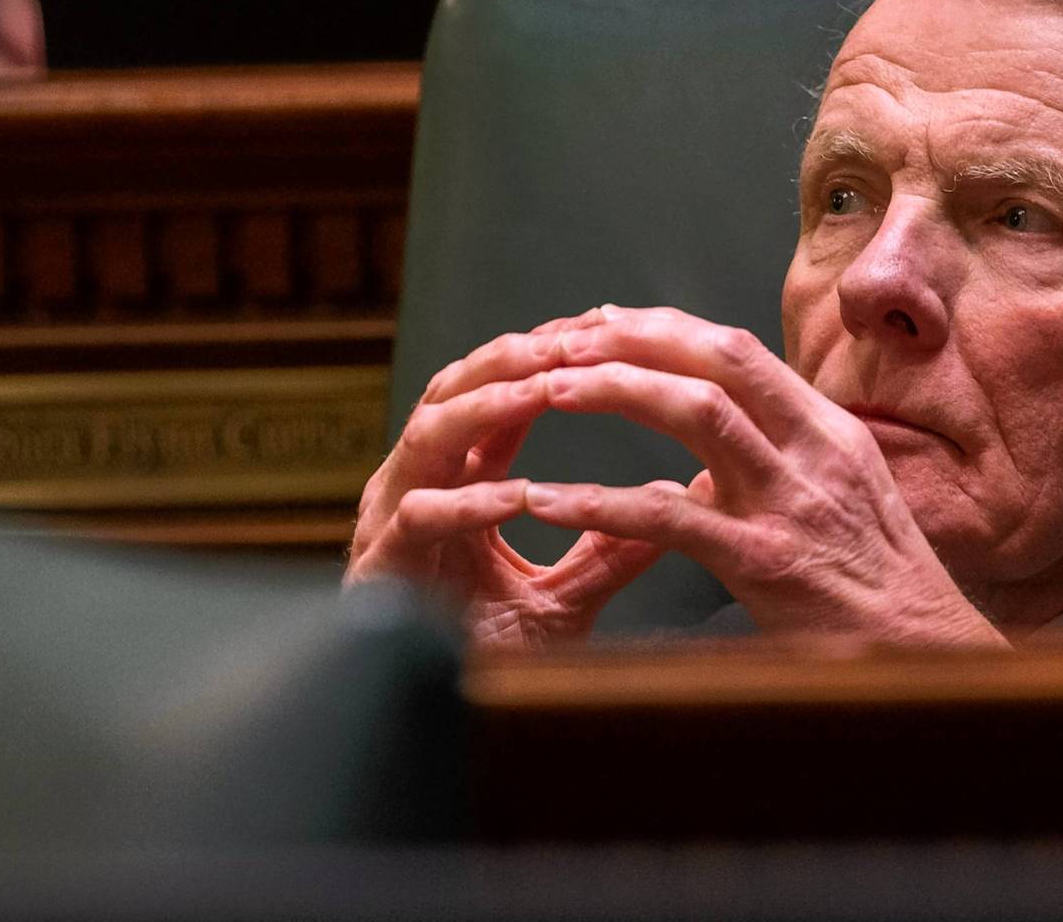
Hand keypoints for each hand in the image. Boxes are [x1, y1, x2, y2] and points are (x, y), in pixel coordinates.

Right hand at [346, 312, 672, 651]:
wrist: (434, 727)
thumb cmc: (488, 655)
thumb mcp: (565, 594)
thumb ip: (610, 548)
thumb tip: (680, 504)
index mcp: (457, 481)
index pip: (496, 394)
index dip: (544, 360)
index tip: (601, 334)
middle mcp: (418, 485)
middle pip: (455, 391)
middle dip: (512, 360)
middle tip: (573, 338)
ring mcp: (392, 519)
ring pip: (429, 435)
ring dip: (489, 407)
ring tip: (545, 389)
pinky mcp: (381, 564)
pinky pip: (422, 518)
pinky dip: (472, 502)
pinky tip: (520, 494)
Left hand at [520, 305, 1007, 646]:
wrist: (928, 654)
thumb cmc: (879, 589)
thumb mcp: (844, 502)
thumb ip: (782, 467)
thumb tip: (704, 460)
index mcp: (829, 432)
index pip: (739, 350)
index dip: (664, 327)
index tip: (605, 321)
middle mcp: (814, 452)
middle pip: (717, 359)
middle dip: (632, 338)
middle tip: (561, 340)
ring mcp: (791, 504)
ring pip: (697, 414)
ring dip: (614, 391)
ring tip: (547, 391)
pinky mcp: (765, 563)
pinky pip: (666, 518)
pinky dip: (598, 501)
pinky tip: (545, 499)